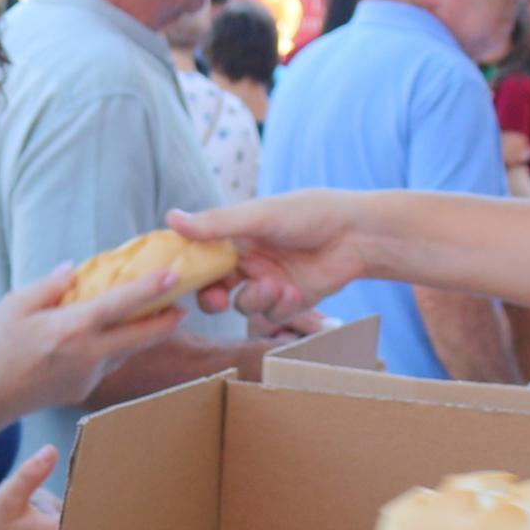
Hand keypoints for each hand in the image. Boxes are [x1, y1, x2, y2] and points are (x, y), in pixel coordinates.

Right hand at [0, 260, 187, 417]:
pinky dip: (115, 348)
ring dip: (142, 335)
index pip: (121, 305)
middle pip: (141, 337)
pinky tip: (112, 336)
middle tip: (185, 307)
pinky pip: (108, 363)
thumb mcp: (16, 303)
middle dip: (167, 322)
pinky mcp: (85, 390)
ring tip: (155, 316)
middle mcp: (88, 355)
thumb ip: (50, 285)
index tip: (174, 276)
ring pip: (126, 351)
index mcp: (73, 329)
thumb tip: (75, 270)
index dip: (151, 290)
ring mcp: (89, 376)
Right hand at [170, 191, 377, 322]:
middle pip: (214, 288)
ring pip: (243, 304)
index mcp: (236, 235)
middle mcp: (248, 259)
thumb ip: (216, 224)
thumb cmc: (311, 214)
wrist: (358, 236)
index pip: (200, 256)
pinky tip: (296, 290)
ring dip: (256, 298)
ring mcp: (268, 282)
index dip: (188, 271)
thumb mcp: (260, 216)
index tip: (178, 281)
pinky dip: (280, 306)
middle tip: (218, 298)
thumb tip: (170, 219)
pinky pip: (270, 315)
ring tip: (276, 285)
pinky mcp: (289, 301)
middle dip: (214, 297)